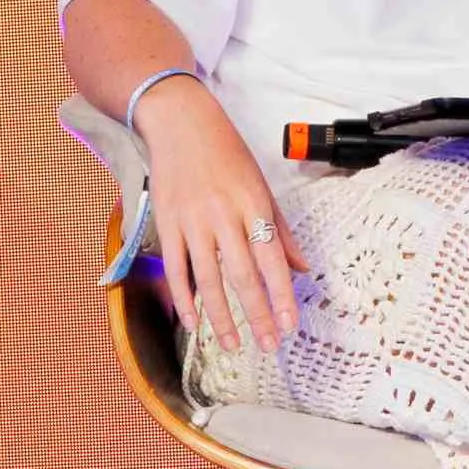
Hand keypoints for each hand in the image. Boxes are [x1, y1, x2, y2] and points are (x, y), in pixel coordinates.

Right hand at [135, 76, 310, 352]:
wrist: (179, 121)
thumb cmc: (226, 152)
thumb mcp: (262, 185)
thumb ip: (281, 230)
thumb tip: (302, 268)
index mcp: (253, 203)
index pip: (272, 259)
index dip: (282, 296)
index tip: (290, 325)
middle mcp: (223, 214)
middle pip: (242, 275)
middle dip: (257, 316)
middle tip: (267, 346)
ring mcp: (192, 220)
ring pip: (208, 279)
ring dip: (221, 317)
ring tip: (232, 345)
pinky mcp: (166, 223)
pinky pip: (176, 268)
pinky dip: (183, 297)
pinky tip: (193, 321)